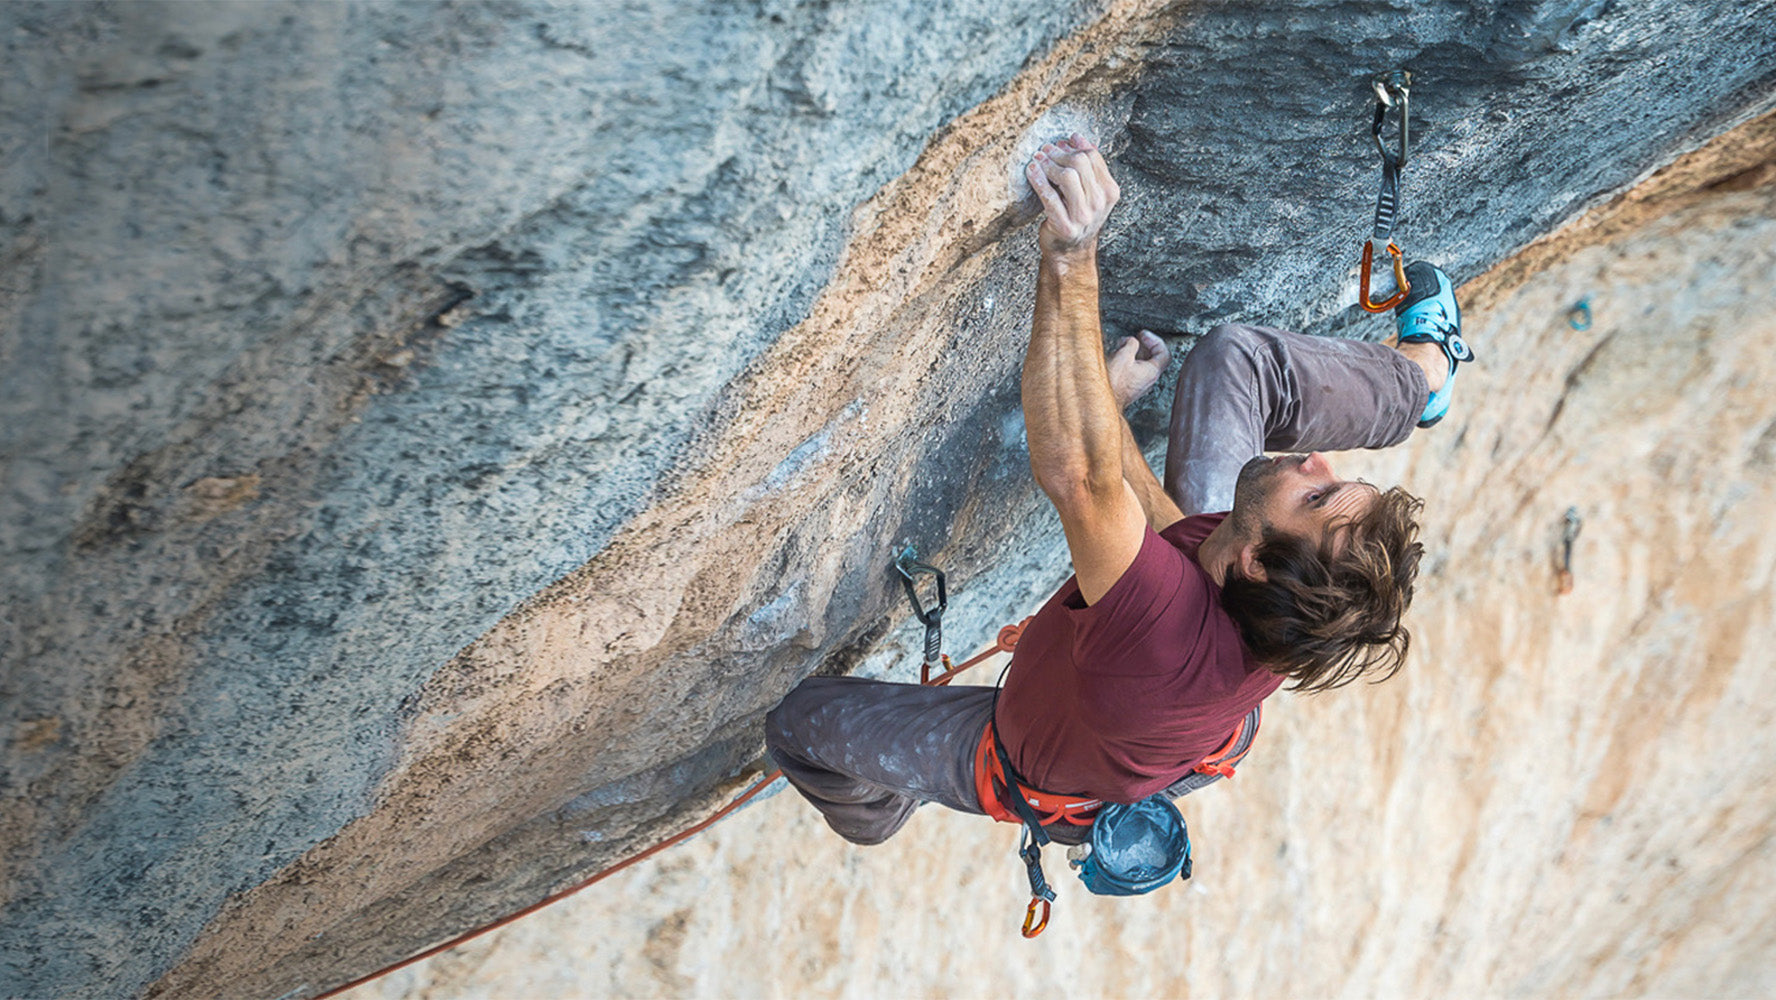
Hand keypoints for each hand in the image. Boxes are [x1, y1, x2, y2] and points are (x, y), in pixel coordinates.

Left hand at [1025, 133, 1120, 257]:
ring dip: (1048, 165)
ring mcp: (1084, 216)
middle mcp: (1100, 203)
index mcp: (1109, 191)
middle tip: (1044, 151)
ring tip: (1037, 161)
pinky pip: (1050, 197)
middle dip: (1059, 153)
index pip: (1092, 157)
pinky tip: (1031, 172)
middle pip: (1080, 163)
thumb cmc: (1076, 215)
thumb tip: (1077, 138)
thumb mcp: (1088, 190)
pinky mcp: (1066, 226)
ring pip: (1067, 176)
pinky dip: (1039, 181)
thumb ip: (1086, 166)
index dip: (1073, 146)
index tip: (1059, 143)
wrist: (1070, 250)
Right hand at [1107, 330, 1170, 408]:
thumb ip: (1131, 344)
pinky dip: (1128, 362)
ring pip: (1142, 365)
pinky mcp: (1128, 389)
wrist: (1100, 400)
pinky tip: (1117, 359)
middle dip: (1143, 346)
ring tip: (1122, 347)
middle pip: (1152, 359)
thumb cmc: (1113, 382)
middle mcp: (1148, 380)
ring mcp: (1139, 386)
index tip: (1144, 335)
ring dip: (1134, 354)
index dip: (1155, 341)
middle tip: (1136, 339)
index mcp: (1152, 371)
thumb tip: (1131, 341)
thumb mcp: (1123, 355)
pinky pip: (1133, 372)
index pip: (1163, 353)